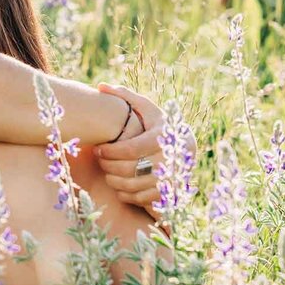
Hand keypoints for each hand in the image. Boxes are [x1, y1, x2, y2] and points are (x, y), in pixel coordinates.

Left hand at [93, 83, 164, 221]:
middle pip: (130, 169)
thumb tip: (100, 85)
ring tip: (107, 172)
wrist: (186, 148)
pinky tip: (118, 186)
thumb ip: (125, 96)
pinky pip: (141, 199)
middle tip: (99, 161)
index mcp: (163, 137)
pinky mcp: (169, 193)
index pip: (131, 149)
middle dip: (109, 166)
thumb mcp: (147, 108)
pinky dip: (126, 195)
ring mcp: (170, 178)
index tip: (98, 149)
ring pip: (134, 186)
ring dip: (114, 181)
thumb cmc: (159, 125)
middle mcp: (170, 159)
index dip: (110, 151)